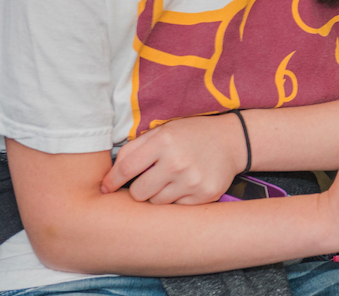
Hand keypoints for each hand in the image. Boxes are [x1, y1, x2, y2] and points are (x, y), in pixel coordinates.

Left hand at [102, 113, 245, 204]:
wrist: (233, 140)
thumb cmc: (191, 135)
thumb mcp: (163, 131)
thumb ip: (135, 148)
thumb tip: (108, 176)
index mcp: (163, 142)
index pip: (125, 169)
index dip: (111, 182)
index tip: (105, 189)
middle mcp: (177, 162)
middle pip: (138, 192)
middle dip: (139, 188)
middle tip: (149, 179)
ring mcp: (192, 180)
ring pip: (157, 202)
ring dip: (158, 194)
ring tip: (171, 180)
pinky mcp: (205, 195)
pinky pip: (177, 207)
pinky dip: (177, 199)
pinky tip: (186, 185)